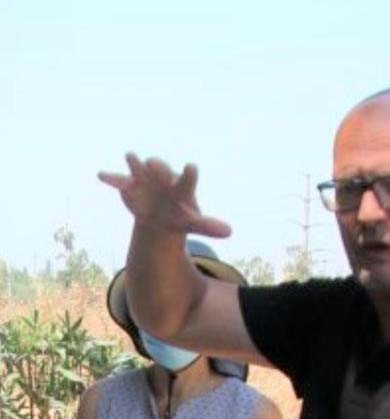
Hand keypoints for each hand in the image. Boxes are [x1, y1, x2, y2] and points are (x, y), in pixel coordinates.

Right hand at [98, 153, 231, 237]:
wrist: (159, 217)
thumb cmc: (180, 217)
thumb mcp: (192, 224)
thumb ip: (208, 226)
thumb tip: (229, 232)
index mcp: (182, 187)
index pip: (187, 180)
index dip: (189, 175)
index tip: (192, 168)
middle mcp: (164, 178)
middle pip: (161, 169)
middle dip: (158, 168)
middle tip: (154, 165)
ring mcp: (145, 180)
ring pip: (139, 168)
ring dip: (135, 163)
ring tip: (131, 157)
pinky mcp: (128, 186)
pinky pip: (118, 180)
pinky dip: (111, 178)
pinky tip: (101, 175)